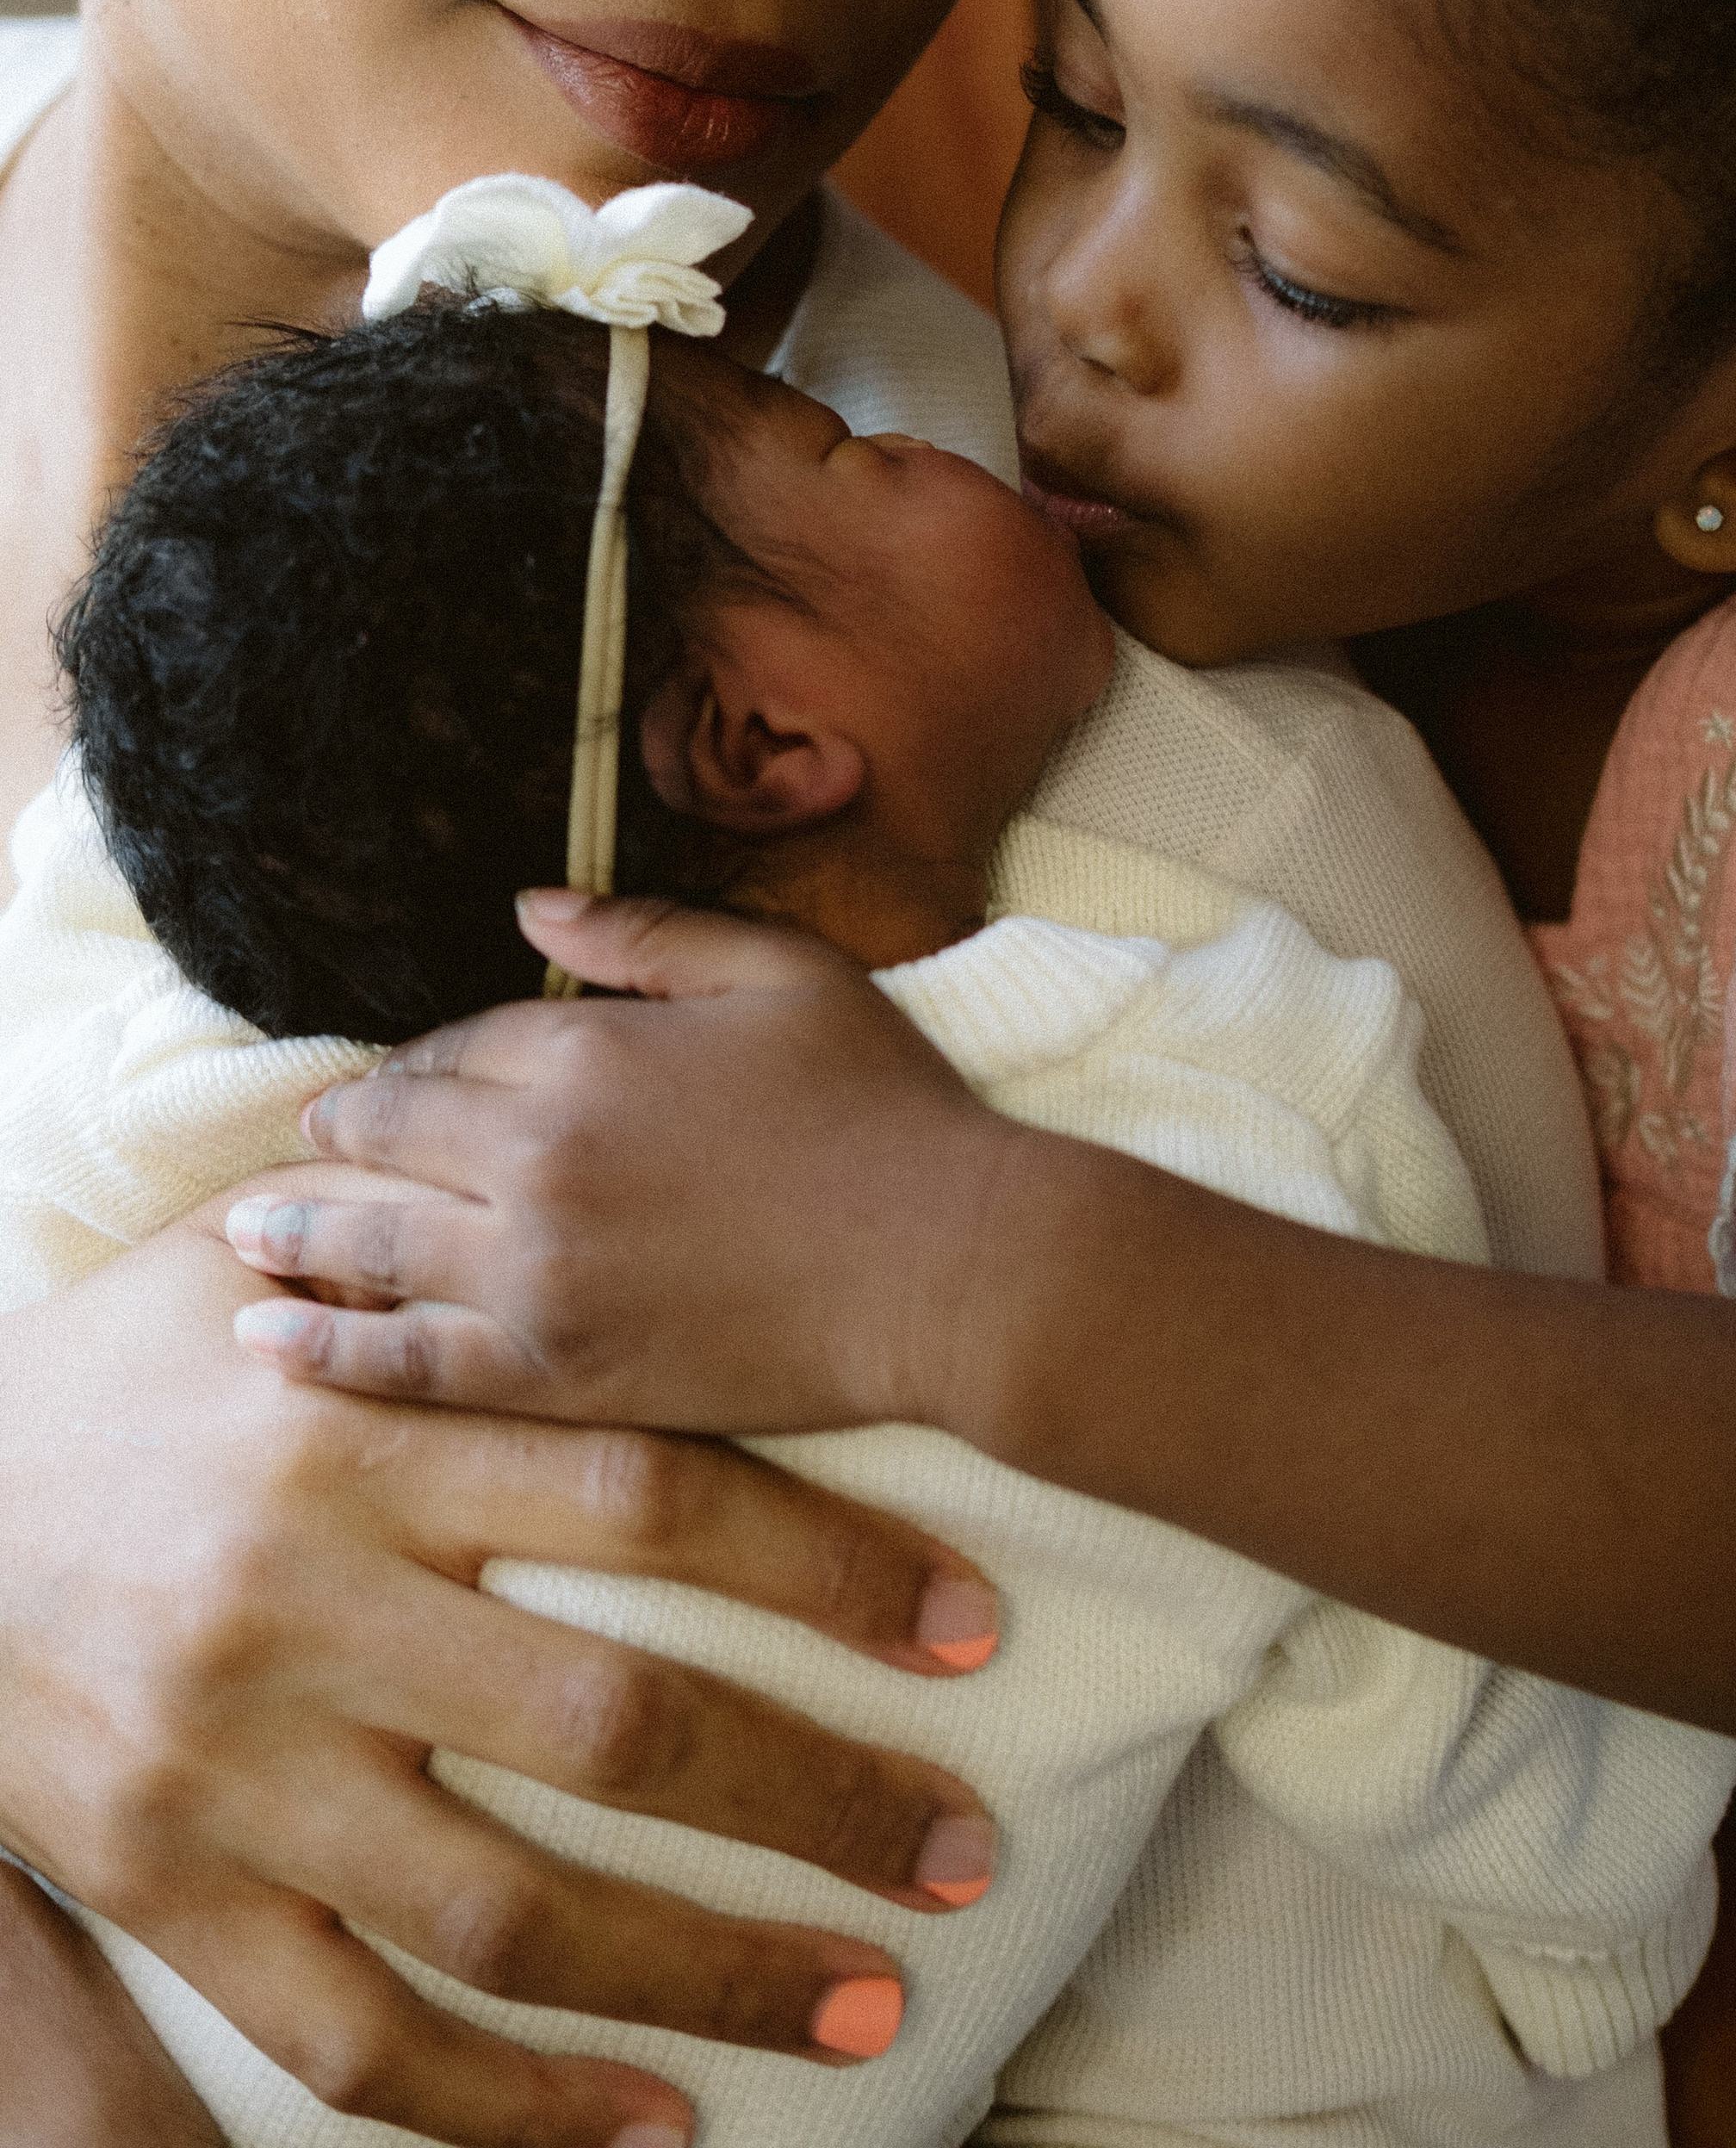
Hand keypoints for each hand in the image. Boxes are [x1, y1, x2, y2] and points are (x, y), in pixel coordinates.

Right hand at [0, 1213, 1003, 2147]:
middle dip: (818, 1797)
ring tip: (870, 2007)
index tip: (969, 1623)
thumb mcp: (253, 1264)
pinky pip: (357, 2040)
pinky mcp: (167, 1894)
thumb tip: (593, 1117)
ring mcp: (233, 1771)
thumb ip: (430, 1230)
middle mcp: (305, 1603)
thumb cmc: (118, 1376)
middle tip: (967, 1850)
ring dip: (710, 1973)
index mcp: (359, 1428)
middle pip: (615, 1721)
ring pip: (509, 1909)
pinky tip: (652, 2125)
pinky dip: (515, 2104)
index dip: (825, 1565)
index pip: (645, 1497)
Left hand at [225, 893, 1021, 1438]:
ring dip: (298, 1233)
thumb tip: (525, 906)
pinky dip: (330, 1350)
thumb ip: (645, 932)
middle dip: (338, 1133)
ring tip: (243, 1233)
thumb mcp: (781, 970)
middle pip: (394, 1134)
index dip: (418, 1059)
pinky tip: (271, 1345)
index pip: (454, 1044)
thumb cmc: (884, 1107)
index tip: (392, 1077)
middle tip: (296, 1140)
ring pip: (374, 1246)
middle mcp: (537, 1155)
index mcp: (588, 1047)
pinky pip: (408, 1364)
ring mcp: (537, 1272)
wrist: (949, 1265)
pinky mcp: (555, 1372)